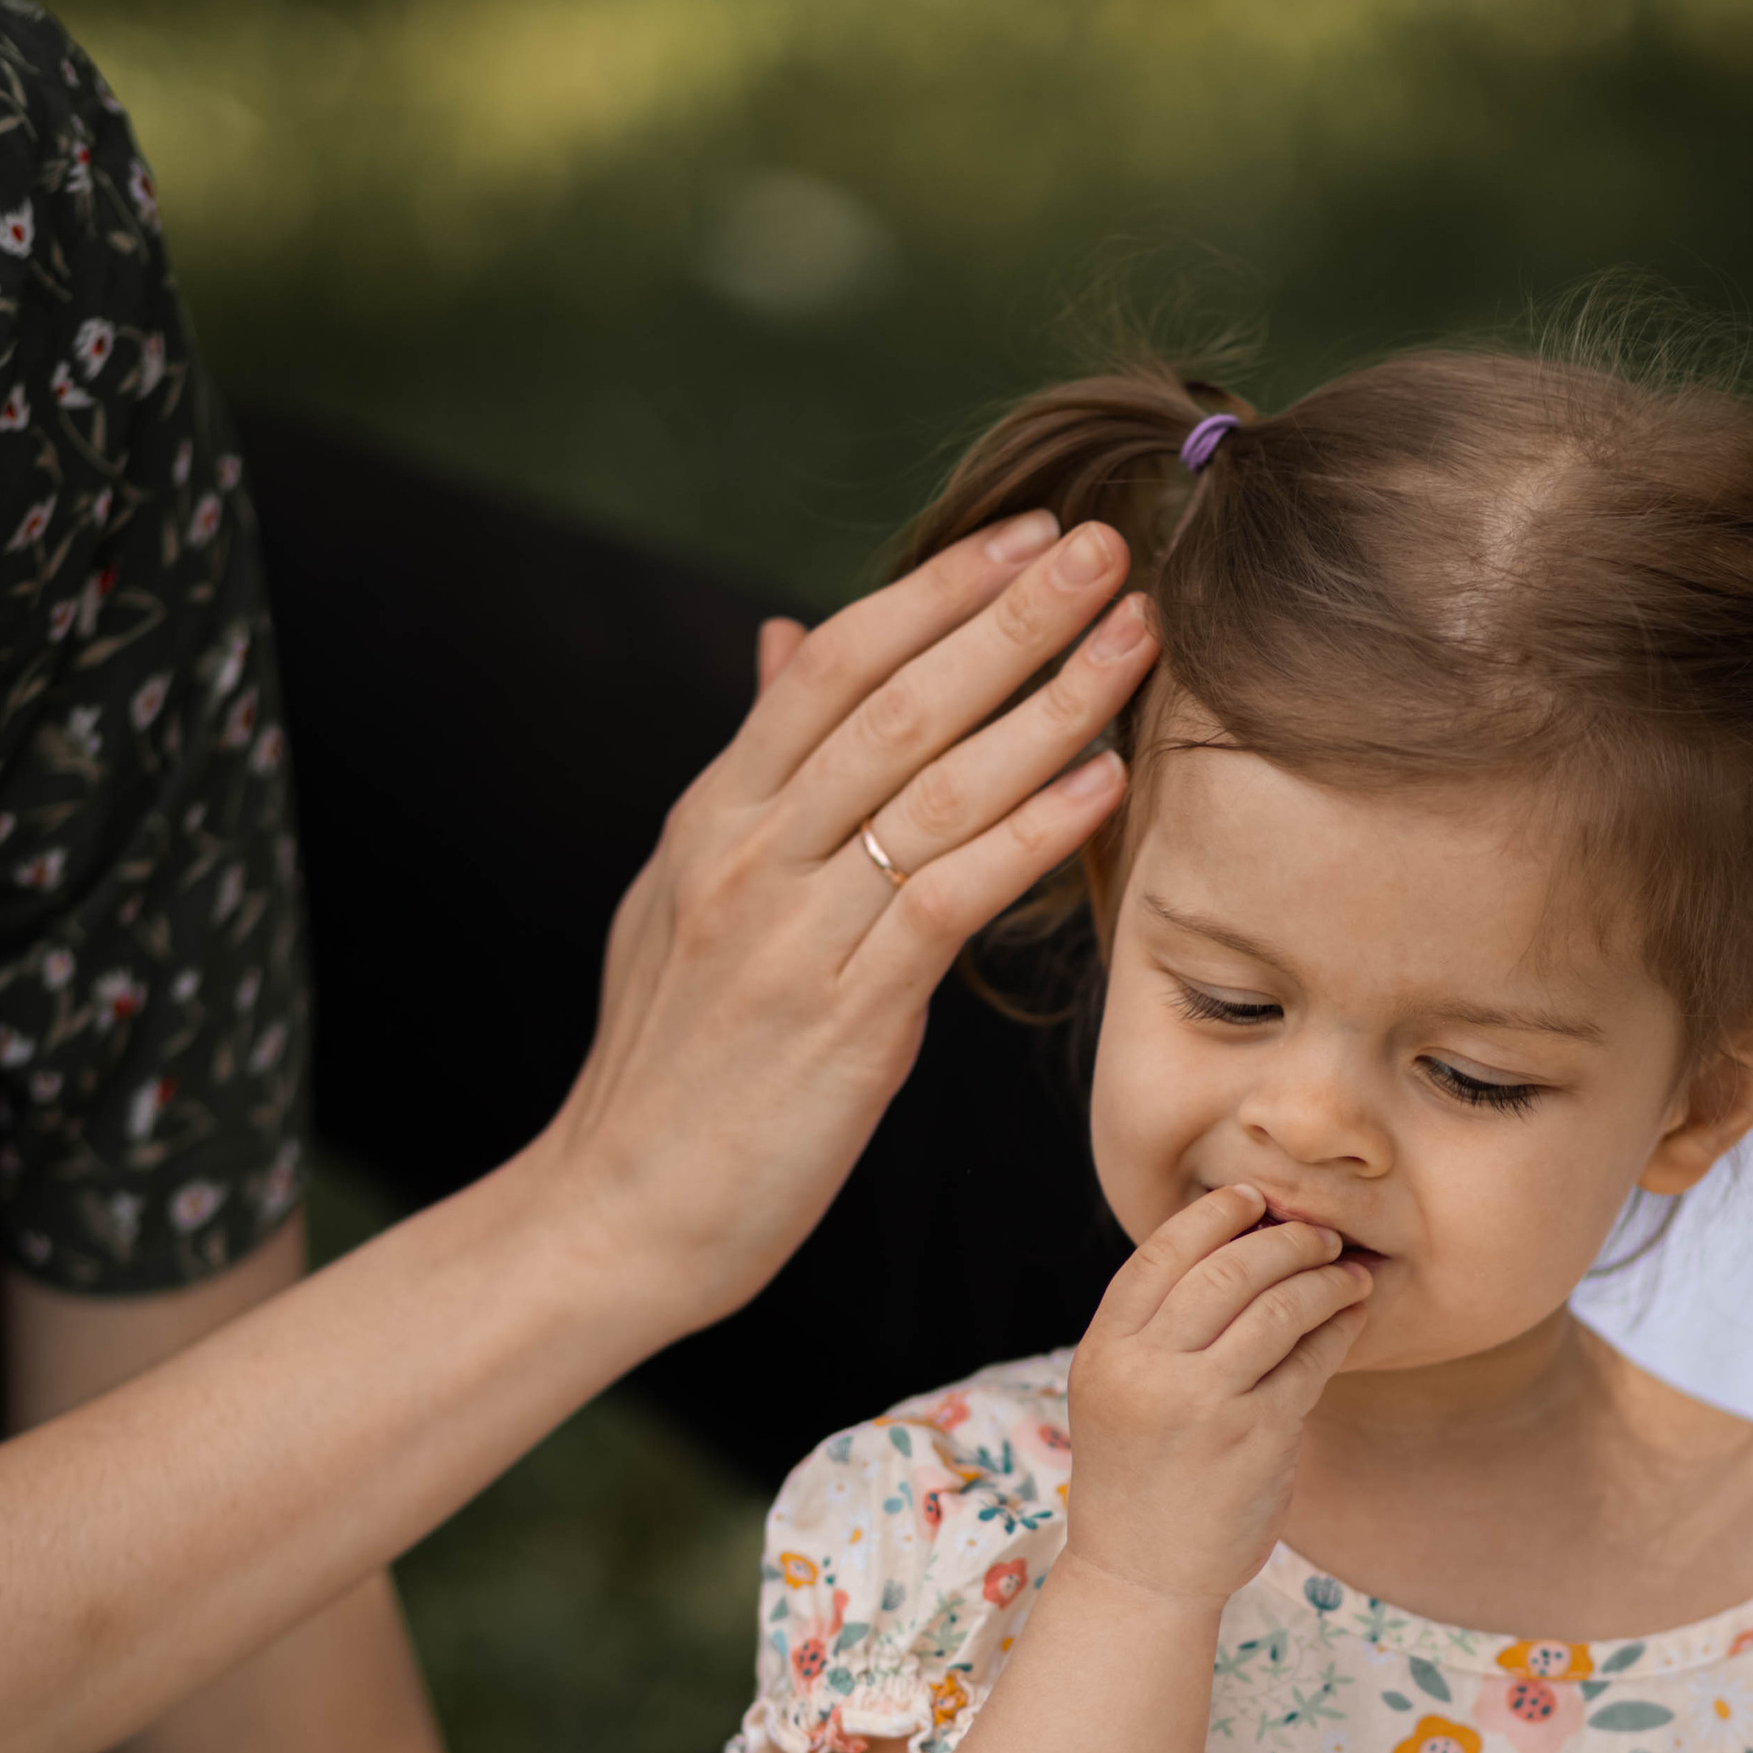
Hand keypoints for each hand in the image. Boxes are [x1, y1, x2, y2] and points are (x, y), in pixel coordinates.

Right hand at [544, 511, 1160, 1332]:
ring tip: (1134, 642)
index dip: (937, 591)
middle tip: (1107, 549)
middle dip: (1009, 615)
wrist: (617, 1214)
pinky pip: (948, 900)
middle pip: (894, 700)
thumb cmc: (673, 1070)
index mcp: (713, 818)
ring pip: (934, 786)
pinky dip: (1032, 833)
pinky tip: (1101, 783)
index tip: (1030, 538)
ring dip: (1047, 703)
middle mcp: (747, 855)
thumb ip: (753, 775)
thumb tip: (782, 638)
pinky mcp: (839, 1020)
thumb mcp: (686, 897)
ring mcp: (789, 933)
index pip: (833, 664)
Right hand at [1061, 1182, 1371, 1603]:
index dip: (1215, 1214)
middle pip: (1229, 1268)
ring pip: (1279, 1307)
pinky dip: (1339, 1329)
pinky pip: (1312, 1360)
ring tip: (1347, 1273)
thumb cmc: (1138, 1476)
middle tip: (1319, 1237)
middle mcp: (1149, 1369)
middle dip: (1285, 1240)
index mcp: (1106, 1349)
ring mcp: (1204, 1402)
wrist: (1141, 1572)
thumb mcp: (1115, 1392)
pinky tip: (1351, 1319)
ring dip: (1324, 1279)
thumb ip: (1155, 1329)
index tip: (1255, 1200)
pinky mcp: (1258, 1436)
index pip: (1163, 1252)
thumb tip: (1236, 1247)